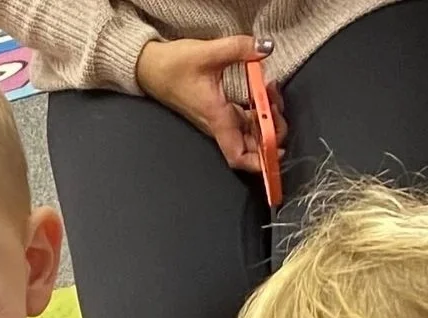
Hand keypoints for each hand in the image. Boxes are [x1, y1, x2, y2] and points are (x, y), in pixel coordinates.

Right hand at [135, 36, 272, 173]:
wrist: (150, 68)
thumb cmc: (172, 66)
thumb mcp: (207, 52)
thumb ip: (239, 48)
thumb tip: (266, 47)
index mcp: (215, 117)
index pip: (237, 155)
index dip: (259, 161)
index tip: (277, 150)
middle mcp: (218, 124)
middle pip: (250, 146)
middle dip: (271, 132)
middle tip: (277, 106)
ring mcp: (219, 118)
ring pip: (249, 131)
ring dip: (267, 118)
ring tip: (271, 91)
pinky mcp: (219, 110)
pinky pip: (244, 119)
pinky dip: (258, 109)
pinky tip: (263, 90)